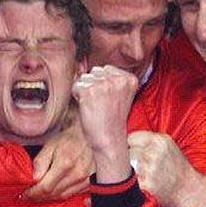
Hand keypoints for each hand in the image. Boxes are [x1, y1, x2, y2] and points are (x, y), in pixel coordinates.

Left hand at [23, 116, 93, 200]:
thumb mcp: (49, 146)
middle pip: (53, 194)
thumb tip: (33, 179)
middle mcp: (77, 174)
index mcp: (65, 163)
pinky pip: (71, 194)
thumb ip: (40, 162)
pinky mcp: (90, 183)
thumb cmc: (67, 140)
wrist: (87, 137)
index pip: (45, 187)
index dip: (33, 193)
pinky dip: (60, 195)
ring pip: (62, 196)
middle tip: (28, 195)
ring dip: (48, 198)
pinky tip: (52, 192)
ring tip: (38, 194)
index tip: (24, 194)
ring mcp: (85, 180)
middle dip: (38, 196)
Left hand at [72, 66, 137, 183]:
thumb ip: (110, 79)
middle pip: (94, 72)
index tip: (109, 100)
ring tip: (95, 106)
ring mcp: (104, 84)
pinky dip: (77, 97)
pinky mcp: (89, 91)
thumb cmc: (111, 119)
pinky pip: (75, 86)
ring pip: (84, 78)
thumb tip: (82, 66)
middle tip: (101, 105)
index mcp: (130, 79)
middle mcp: (118, 79)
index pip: (106, 69)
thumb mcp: (119, 95)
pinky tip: (88, 108)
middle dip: (93, 86)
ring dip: (85, 92)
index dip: (102, 85)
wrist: (109, 140)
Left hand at [127, 131, 191, 206]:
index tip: (132, 151)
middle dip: (129, 159)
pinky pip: (130, 181)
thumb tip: (121, 137)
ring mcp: (149, 170)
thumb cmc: (176, 167)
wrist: (188, 189)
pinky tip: (143, 183)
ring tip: (143, 174)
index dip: (130, 145)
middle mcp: (153, 154)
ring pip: (126, 167)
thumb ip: (147, 140)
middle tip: (138, 165)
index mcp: (159, 141)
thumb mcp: (167, 145)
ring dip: (130, 171)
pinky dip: (133, 183)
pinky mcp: (145, 185)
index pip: (130, 137)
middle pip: (126, 152)